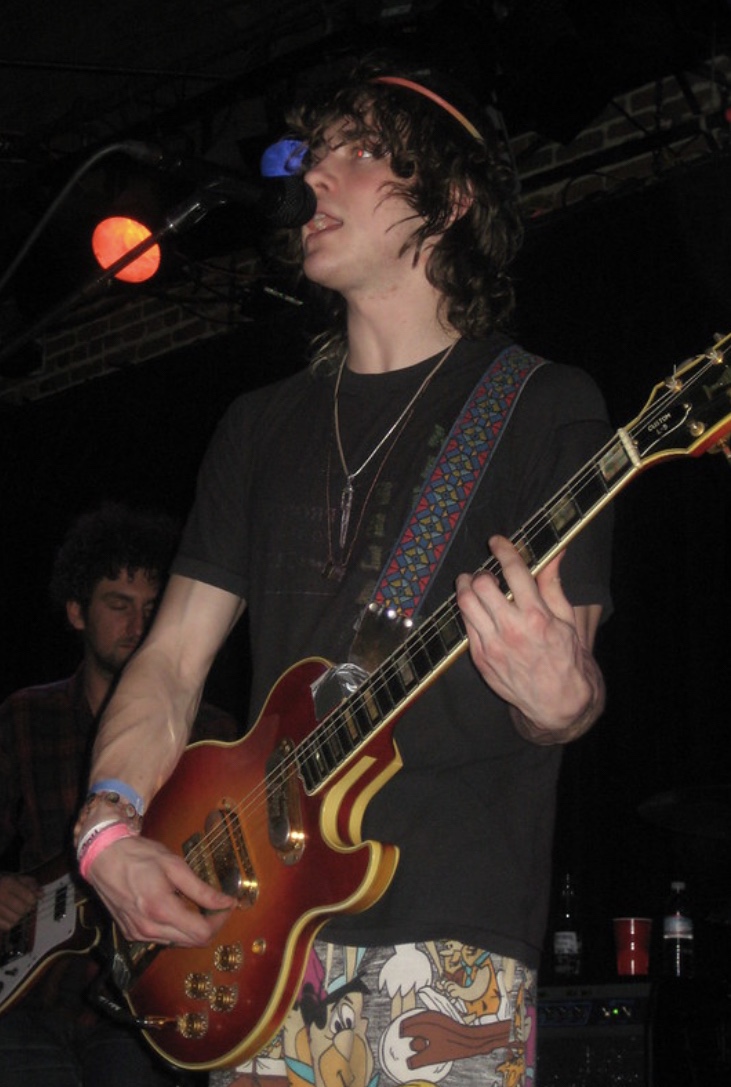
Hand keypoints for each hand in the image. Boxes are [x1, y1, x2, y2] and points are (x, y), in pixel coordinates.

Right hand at [0, 872, 42, 930]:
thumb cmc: (2, 884)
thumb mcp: (16, 878)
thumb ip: (31, 884)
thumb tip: (41, 895)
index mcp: (8, 883)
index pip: (30, 897)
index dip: (33, 899)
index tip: (31, 898)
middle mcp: (0, 895)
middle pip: (23, 910)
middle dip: (26, 908)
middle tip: (22, 904)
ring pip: (15, 919)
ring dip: (18, 916)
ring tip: (14, 910)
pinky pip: (7, 926)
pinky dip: (10, 923)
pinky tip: (7, 916)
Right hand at [86, 835, 236, 945]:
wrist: (103, 858)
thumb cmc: (139, 856)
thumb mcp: (175, 866)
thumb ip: (202, 889)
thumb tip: (226, 902)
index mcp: (162, 911)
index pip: (202, 933)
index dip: (220, 921)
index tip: (226, 905)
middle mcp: (149, 929)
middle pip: (193, 942)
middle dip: (209, 925)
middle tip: (215, 904)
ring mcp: (138, 934)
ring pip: (178, 941)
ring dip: (191, 927)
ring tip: (194, 903)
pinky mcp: (131, 933)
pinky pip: (162, 938)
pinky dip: (174, 927)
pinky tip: (173, 907)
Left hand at [456, 535, 602, 741]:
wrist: (558, 704)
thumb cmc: (568, 660)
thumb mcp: (567, 620)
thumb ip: (553, 585)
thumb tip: (555, 554)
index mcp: (537, 616)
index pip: (513, 571)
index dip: (503, 549)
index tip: (497, 541)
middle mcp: (511, 629)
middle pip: (482, 584)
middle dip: (481, 572)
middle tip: (486, 572)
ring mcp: (492, 646)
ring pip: (465, 604)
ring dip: (465, 587)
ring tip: (471, 584)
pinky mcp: (481, 659)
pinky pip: (465, 626)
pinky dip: (468, 612)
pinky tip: (476, 610)